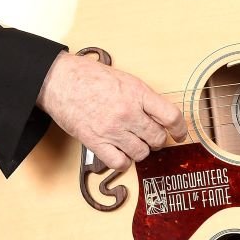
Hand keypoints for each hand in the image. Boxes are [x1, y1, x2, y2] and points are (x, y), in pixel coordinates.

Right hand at [36, 51, 186, 170]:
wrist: (59, 80)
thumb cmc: (89, 77)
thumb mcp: (125, 79)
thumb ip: (143, 98)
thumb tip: (161, 116)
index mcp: (137, 93)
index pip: (171, 116)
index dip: (180, 129)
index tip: (179, 134)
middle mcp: (127, 112)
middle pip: (158, 138)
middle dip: (157, 140)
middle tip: (151, 136)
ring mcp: (112, 129)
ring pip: (141, 153)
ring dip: (141, 150)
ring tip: (133, 142)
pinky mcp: (96, 142)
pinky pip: (120, 163)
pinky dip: (124, 161)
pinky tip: (121, 152)